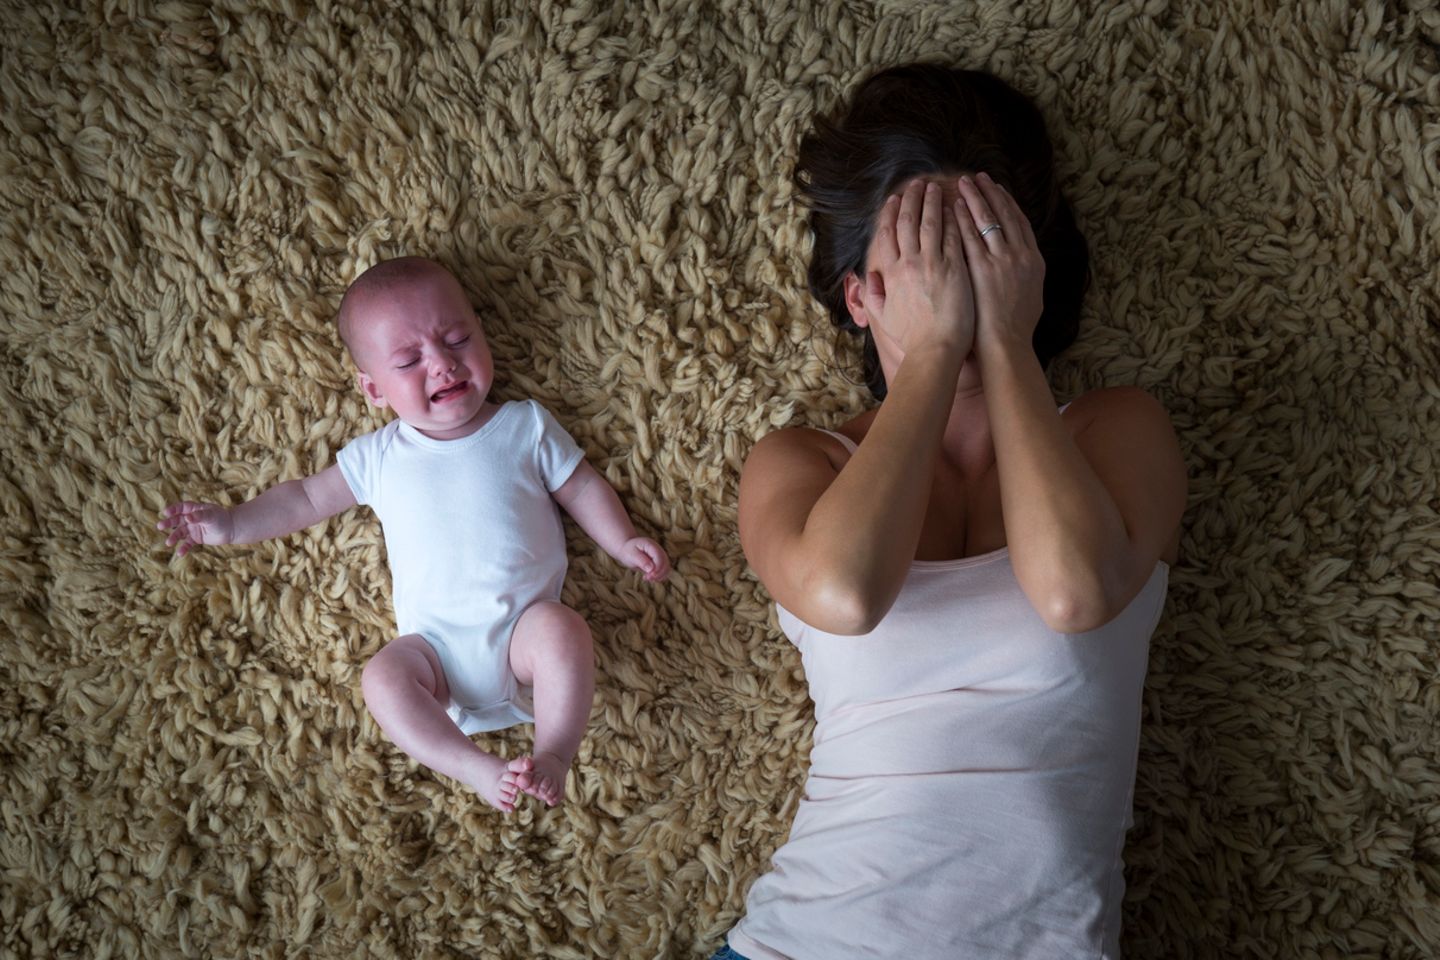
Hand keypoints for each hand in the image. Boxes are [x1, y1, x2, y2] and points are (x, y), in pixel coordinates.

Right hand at [157, 501, 233, 555]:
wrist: (231, 529)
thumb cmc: (221, 518)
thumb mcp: (211, 516)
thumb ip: (199, 516)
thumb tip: (187, 518)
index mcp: (194, 509)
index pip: (181, 508)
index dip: (173, 509)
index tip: (165, 512)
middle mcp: (191, 519)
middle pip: (177, 520)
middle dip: (168, 523)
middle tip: (159, 526)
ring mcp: (192, 529)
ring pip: (180, 532)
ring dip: (174, 537)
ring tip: (168, 543)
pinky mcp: (196, 539)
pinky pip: (187, 543)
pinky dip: (183, 548)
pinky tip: (180, 553)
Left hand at [618, 537, 669, 581]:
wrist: (626, 549)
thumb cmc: (628, 551)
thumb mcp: (632, 555)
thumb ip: (641, 561)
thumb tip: (651, 569)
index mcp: (652, 546)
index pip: (660, 557)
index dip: (657, 568)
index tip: (649, 576)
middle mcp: (659, 550)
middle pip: (665, 563)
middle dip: (658, 573)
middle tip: (646, 578)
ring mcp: (660, 556)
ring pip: (666, 568)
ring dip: (659, 576)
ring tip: (647, 578)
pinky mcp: (659, 562)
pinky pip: (664, 571)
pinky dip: (659, 576)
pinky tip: (650, 578)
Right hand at [864, 179, 975, 356]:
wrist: (935, 350)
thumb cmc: (911, 338)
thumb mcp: (883, 317)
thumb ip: (873, 295)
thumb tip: (867, 277)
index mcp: (891, 274)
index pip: (888, 234)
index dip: (890, 213)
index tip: (894, 198)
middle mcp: (910, 264)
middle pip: (909, 222)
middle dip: (912, 199)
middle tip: (917, 183)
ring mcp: (933, 264)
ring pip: (931, 223)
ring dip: (933, 202)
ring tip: (936, 187)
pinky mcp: (955, 269)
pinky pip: (954, 236)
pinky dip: (954, 219)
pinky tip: (957, 206)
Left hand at [955, 173, 1045, 356]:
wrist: (1006, 345)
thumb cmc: (1016, 328)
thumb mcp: (1033, 296)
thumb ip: (1027, 275)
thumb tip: (1024, 264)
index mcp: (1034, 260)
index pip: (1020, 222)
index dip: (1008, 203)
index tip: (998, 189)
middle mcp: (1020, 255)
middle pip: (1004, 214)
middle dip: (990, 193)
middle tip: (978, 177)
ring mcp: (1000, 260)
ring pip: (986, 220)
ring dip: (974, 198)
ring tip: (963, 183)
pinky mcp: (980, 269)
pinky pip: (968, 237)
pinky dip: (962, 219)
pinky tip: (952, 207)